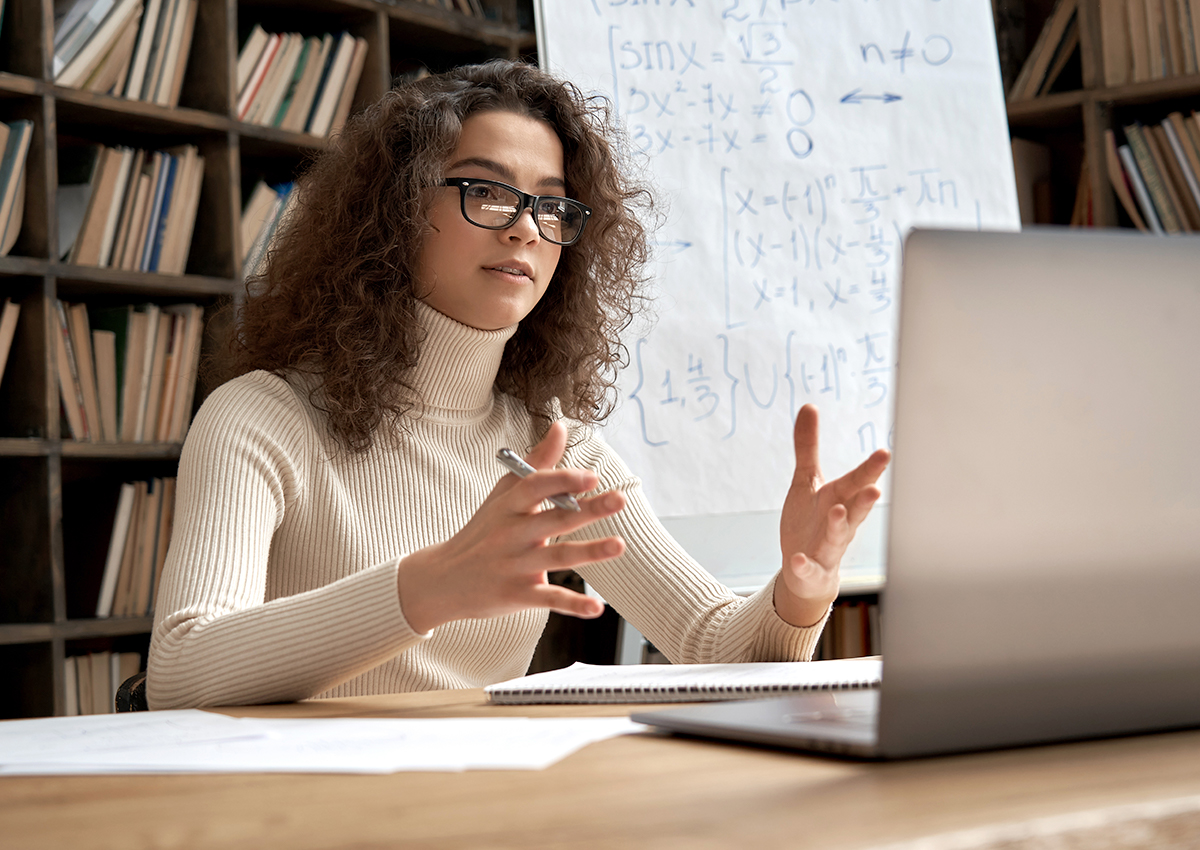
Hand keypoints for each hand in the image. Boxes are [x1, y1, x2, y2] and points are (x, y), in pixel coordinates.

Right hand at [396, 422, 625, 633]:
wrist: (443, 579)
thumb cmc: (482, 530)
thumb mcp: (502, 494)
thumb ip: (535, 462)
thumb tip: (561, 426)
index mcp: (508, 507)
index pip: (535, 487)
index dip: (563, 480)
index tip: (592, 476)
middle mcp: (511, 535)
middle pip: (553, 520)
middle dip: (588, 510)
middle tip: (619, 499)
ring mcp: (515, 566)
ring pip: (557, 558)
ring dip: (590, 552)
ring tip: (620, 544)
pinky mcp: (517, 595)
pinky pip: (549, 599)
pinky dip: (573, 605)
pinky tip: (597, 608)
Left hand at [775, 404, 889, 627]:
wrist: (806, 571)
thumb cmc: (813, 521)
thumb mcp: (806, 482)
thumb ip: (808, 447)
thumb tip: (809, 406)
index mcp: (840, 499)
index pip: (856, 482)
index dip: (870, 470)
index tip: (885, 453)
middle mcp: (839, 523)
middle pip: (854, 510)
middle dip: (864, 500)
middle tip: (875, 489)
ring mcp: (827, 548)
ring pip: (838, 538)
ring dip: (839, 526)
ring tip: (837, 512)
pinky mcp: (811, 569)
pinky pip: (809, 567)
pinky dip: (804, 564)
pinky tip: (798, 559)